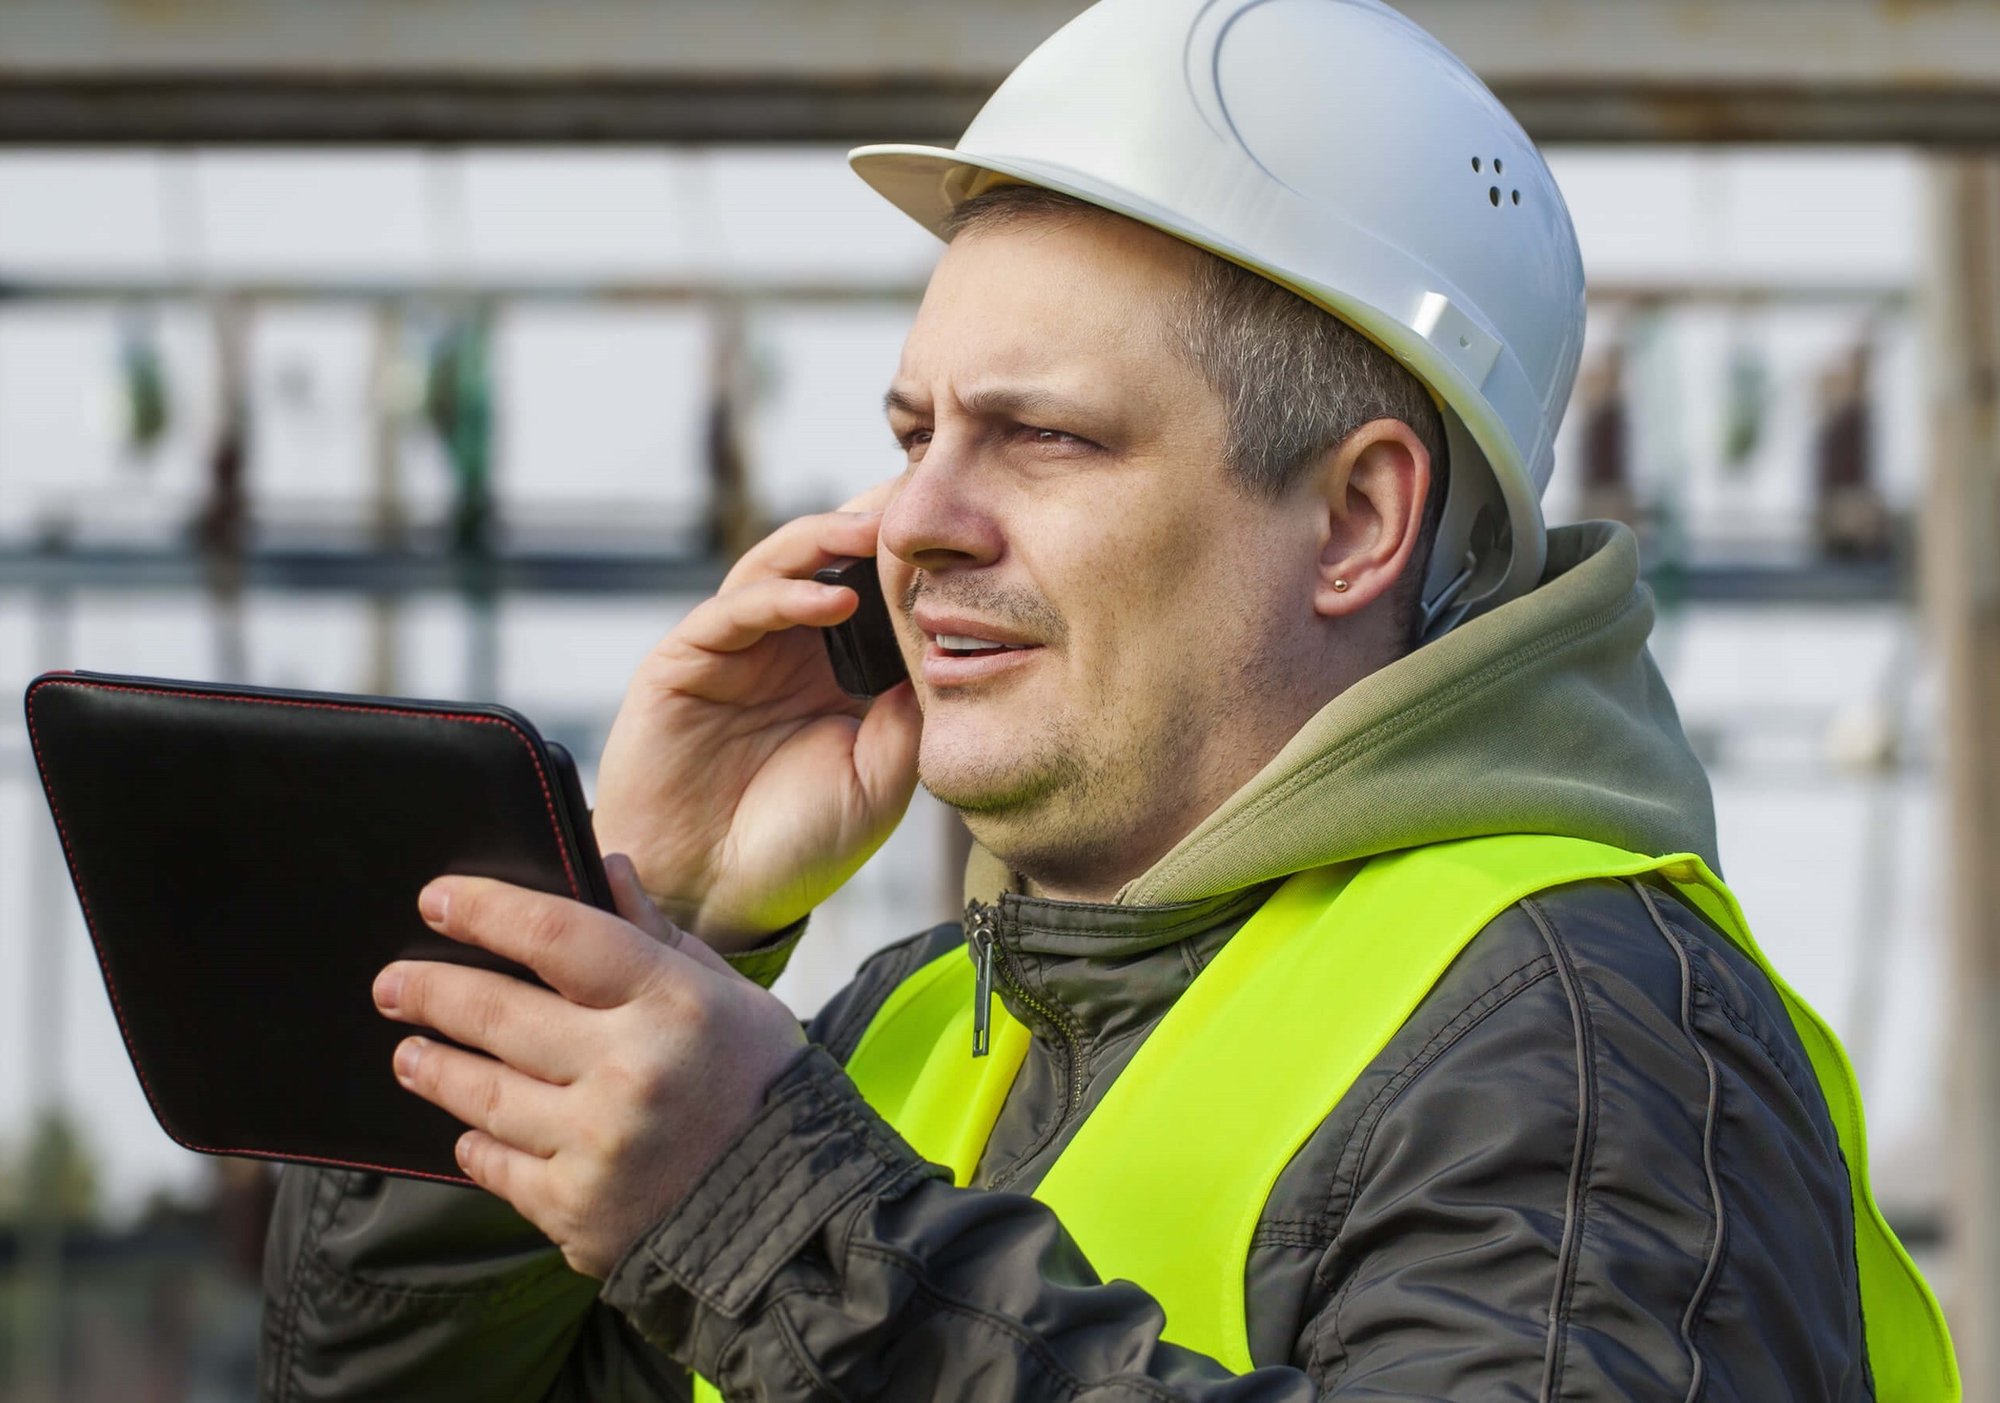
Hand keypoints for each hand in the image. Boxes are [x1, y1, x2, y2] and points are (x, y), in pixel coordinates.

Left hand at [374, 854, 807, 1278]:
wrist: (787, 1210)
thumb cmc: (757, 1086)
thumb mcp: (727, 997)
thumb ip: (657, 934)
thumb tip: (606, 865)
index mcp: (673, 1003)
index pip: (555, 936)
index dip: (485, 912)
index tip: (436, 900)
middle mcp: (631, 1069)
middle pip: (499, 1014)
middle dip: (431, 992)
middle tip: (392, 982)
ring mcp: (598, 1144)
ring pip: (484, 1095)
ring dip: (436, 1068)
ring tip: (410, 1053)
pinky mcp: (576, 1208)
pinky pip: (497, 1165)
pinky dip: (477, 1142)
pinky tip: (468, 1126)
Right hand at [593, 479, 921, 950]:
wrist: (715, 903)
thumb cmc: (800, 847)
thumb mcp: (882, 777)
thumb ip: (910, 710)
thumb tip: (951, 638)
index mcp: (837, 669)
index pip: (875, 590)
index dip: (911, 557)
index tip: (969, 526)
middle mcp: (785, 647)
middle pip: (827, 559)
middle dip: (872, 524)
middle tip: (923, 497)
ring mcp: (733, 650)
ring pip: (778, 566)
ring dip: (827, 541)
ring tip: (877, 532)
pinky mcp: (683, 663)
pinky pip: (733, 612)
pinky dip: (783, 597)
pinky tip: (833, 600)